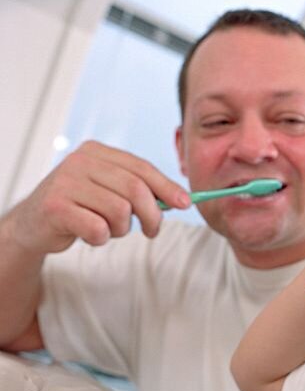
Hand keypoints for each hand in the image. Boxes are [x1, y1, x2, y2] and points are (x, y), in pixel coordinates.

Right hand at [9, 140, 189, 253]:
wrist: (33, 224)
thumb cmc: (80, 207)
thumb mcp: (109, 190)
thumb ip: (140, 189)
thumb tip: (181, 199)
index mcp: (96, 152)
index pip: (142, 168)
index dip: (167, 187)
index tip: (185, 204)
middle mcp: (79, 161)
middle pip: (135, 189)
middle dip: (152, 215)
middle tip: (152, 231)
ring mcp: (65, 182)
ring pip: (119, 211)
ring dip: (122, 229)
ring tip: (110, 230)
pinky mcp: (55, 207)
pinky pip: (98, 228)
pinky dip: (102, 238)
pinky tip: (91, 235)